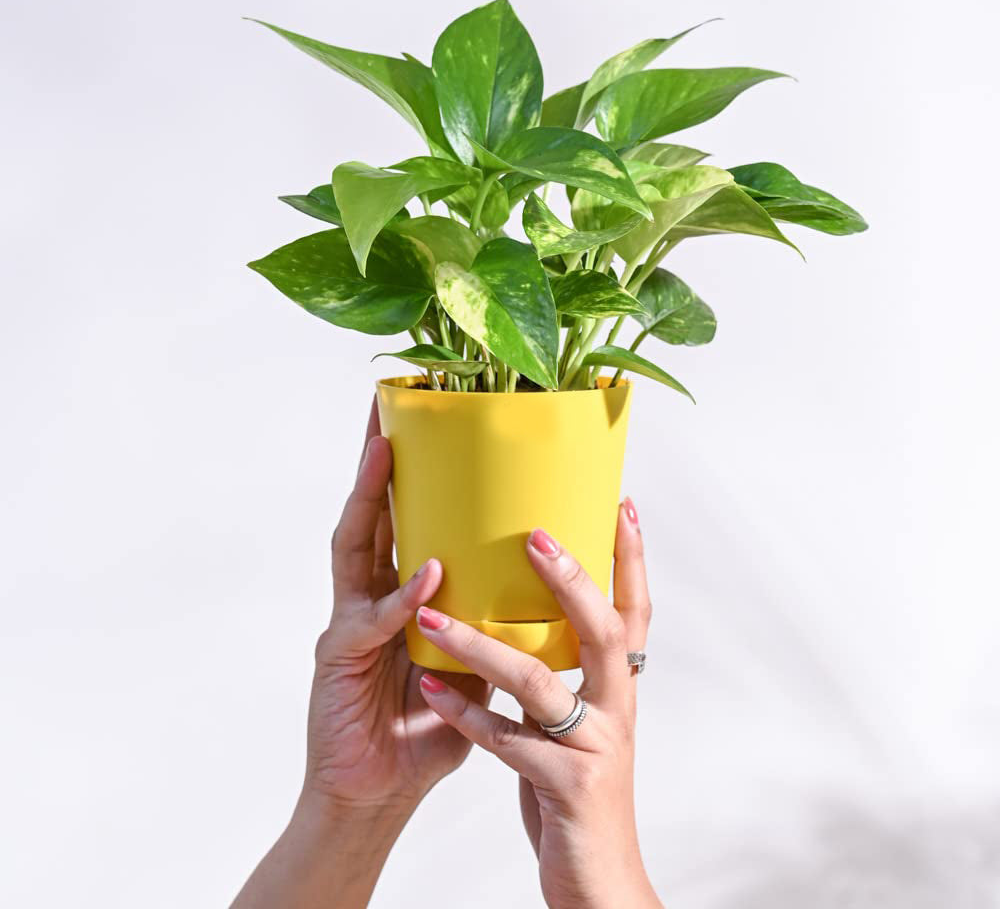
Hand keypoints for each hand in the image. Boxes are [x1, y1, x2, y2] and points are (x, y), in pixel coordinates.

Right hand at [232, 400, 487, 907]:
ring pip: (353, 546)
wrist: (379, 793)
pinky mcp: (338, 660)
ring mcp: (348, 623)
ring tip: (388, 451)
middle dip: (377, 460)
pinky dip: (403, 598)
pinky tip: (429, 576)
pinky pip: (373, 623)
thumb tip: (545, 577)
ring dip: (370, 497)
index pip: (404, 519)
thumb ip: (490, 618)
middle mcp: (367, 596)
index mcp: (399, 593)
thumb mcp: (471, 660)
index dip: (414, 473)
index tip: (431, 424)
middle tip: (389, 408)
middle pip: (370, 513)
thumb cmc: (426, 727)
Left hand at [413, 501, 660, 908]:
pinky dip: (465, 713)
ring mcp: (595, 748)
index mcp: (620, 688)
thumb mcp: (580, 722)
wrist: (598, 878)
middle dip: (571, 578)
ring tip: (433, 617)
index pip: (636, 610)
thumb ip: (562, 672)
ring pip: (540, 682)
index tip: (622, 506)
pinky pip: (506, 742)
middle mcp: (618, 710)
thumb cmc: (577, 788)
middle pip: (605, 630)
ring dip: (481, 645)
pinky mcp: (564, 786)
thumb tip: (525, 616)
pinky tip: (431, 689)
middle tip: (535, 535)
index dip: (633, 559)